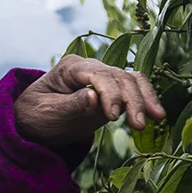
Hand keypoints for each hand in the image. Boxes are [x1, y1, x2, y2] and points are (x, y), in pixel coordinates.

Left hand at [12, 56, 165, 145]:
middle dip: (132, 99)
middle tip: (139, 125)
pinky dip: (146, 99)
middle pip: (119, 76)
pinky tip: (156, 115)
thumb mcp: (47, 113)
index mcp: (70, 67)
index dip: (110, 93)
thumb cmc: (35, 115)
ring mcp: (102, 78)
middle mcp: (90, 67)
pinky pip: (134, 89)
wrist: (34, 121)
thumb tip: (94, 97)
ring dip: (145, 98)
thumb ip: (71, 105)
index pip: (98, 74)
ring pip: (132, 80)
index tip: (113, 116)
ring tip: (157, 118)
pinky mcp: (112, 92)